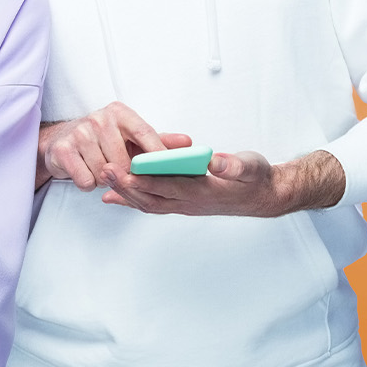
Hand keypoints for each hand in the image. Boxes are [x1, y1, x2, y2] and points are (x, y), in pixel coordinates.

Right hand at [38, 101, 191, 190]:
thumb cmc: (102, 139)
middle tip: (120, 170)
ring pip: (105, 173)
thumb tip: (187, 143)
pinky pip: (86, 180)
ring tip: (100, 168)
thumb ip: (158, 141)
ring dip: (105, 179)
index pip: (145, 133)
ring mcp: (79, 133)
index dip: (158, 153)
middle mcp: (98, 119)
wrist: (60, 140)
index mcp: (119, 113)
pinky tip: (85, 170)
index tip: (169, 169)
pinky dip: (88, 183)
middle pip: (125, 161)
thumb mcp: (130, 136)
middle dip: (125, 174)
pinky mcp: (63, 149)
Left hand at [102, 149, 345, 216]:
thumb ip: (233, 165)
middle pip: (151, 198)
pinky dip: (133, 199)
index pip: (168, 187)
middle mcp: (190, 203)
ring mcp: (185, 206)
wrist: (264, 196)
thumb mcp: (250, 166)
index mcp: (203, 191)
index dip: (144, 180)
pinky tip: (114, 193)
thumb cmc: (256, 178)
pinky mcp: (183, 204)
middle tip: (103, 172)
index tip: (122, 171)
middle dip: (125, 186)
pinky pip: (153, 204)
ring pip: (149, 203)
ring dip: (125, 194)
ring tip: (102, 181)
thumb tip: (215, 160)